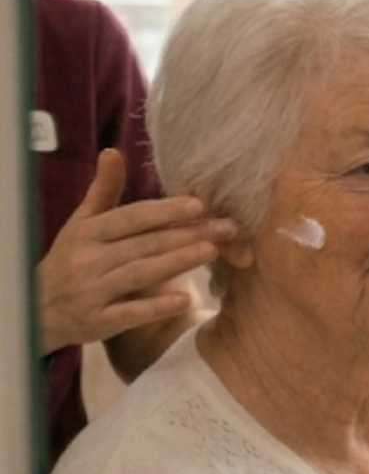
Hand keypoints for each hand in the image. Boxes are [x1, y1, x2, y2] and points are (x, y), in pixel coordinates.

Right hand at [36, 149, 232, 354]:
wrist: (36, 309)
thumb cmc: (71, 259)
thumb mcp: (82, 224)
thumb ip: (104, 191)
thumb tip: (112, 151)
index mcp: (88, 233)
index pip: (131, 218)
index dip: (165, 211)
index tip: (199, 205)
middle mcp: (88, 260)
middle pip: (144, 244)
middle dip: (187, 234)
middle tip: (226, 228)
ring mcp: (91, 291)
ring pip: (139, 273)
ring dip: (176, 262)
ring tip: (213, 251)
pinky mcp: (97, 322)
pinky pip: (129, 313)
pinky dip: (156, 307)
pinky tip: (186, 300)